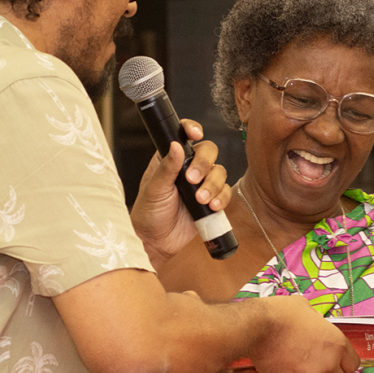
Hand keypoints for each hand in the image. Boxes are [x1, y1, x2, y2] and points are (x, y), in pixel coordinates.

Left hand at [130, 118, 231, 266]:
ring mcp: (201, 184)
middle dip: (204, 164)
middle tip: (193, 179)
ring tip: (200, 199)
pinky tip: (212, 206)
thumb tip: (176, 145)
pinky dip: (222, 197)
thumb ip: (166, 168)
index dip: (192, 129)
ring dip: (213, 184)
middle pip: (208, 151)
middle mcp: (187, 168)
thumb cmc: (148, 214)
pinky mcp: (212, 200)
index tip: (195, 134)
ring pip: (219, 171)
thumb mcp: (153, 189)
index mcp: (170, 159)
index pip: (184, 136)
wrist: (158, 243)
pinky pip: (225, 192)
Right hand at [249, 295, 359, 372]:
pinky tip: (278, 362)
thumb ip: (318, 325)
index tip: (336, 360)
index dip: (343, 362)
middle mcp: (327, 364)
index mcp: (336, 344)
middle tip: (311, 360)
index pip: (353, 364)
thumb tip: (316, 328)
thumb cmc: (280, 314)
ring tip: (289, 356)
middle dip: (326, 372)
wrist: (256, 327)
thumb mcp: (306, 310)